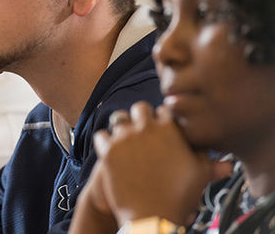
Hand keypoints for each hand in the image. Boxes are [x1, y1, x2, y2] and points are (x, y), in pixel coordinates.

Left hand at [76, 102, 231, 226]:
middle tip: (142, 131)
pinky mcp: (107, 150)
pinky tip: (110, 150)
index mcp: (170, 129)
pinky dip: (104, 141)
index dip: (163, 119)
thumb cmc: (179, 197)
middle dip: (141, 117)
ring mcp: (124, 138)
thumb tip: (224, 160)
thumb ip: (209, 160)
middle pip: (140, 108)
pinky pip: (100, 135)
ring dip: (121, 126)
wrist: (153, 217)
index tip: (161, 127)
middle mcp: (146, 128)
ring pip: (118, 118)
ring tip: (125, 138)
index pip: (165, 110)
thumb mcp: (200, 175)